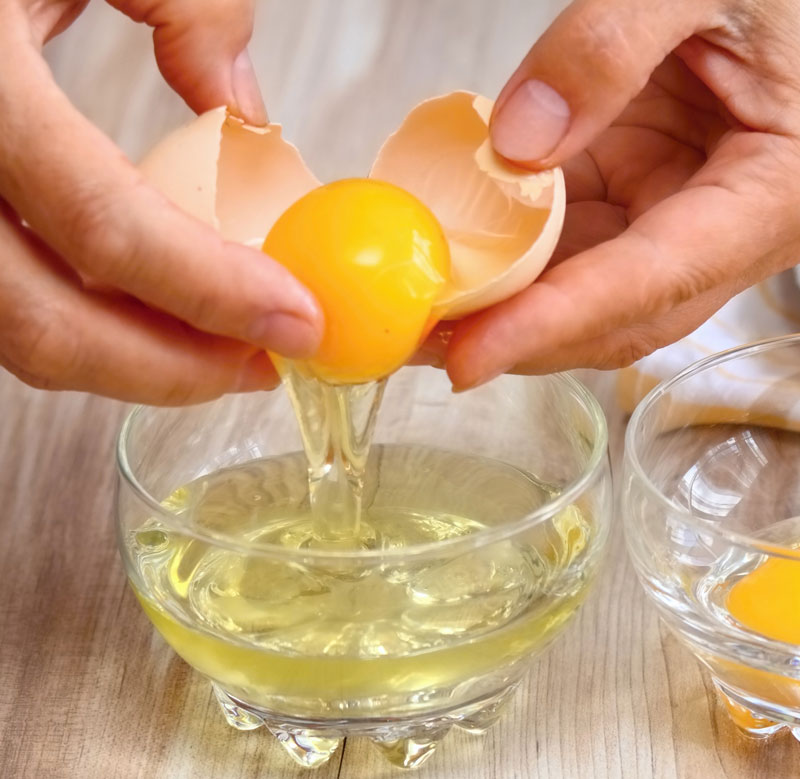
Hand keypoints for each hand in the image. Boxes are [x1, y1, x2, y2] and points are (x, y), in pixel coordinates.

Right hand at [0, 1, 321, 403]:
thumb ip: (183, 5)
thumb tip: (244, 108)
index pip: (107, 225)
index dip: (213, 293)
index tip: (296, 320)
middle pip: (49, 325)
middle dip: (176, 369)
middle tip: (265, 365)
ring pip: (21, 336)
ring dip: (134, 364)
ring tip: (225, 352)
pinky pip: (9, 308)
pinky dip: (91, 329)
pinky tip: (154, 317)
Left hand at [439, 0, 799, 389]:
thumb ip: (613, 44)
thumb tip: (516, 142)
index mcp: (766, 196)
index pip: (650, 282)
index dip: (554, 323)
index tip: (470, 359)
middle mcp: (719, 234)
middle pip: (612, 318)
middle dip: (515, 340)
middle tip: (421, 342)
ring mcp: (669, 224)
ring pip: (580, 296)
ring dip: (501, 311)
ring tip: (420, 315)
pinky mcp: (630, 204)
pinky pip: (564, 249)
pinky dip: (506, 262)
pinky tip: (454, 262)